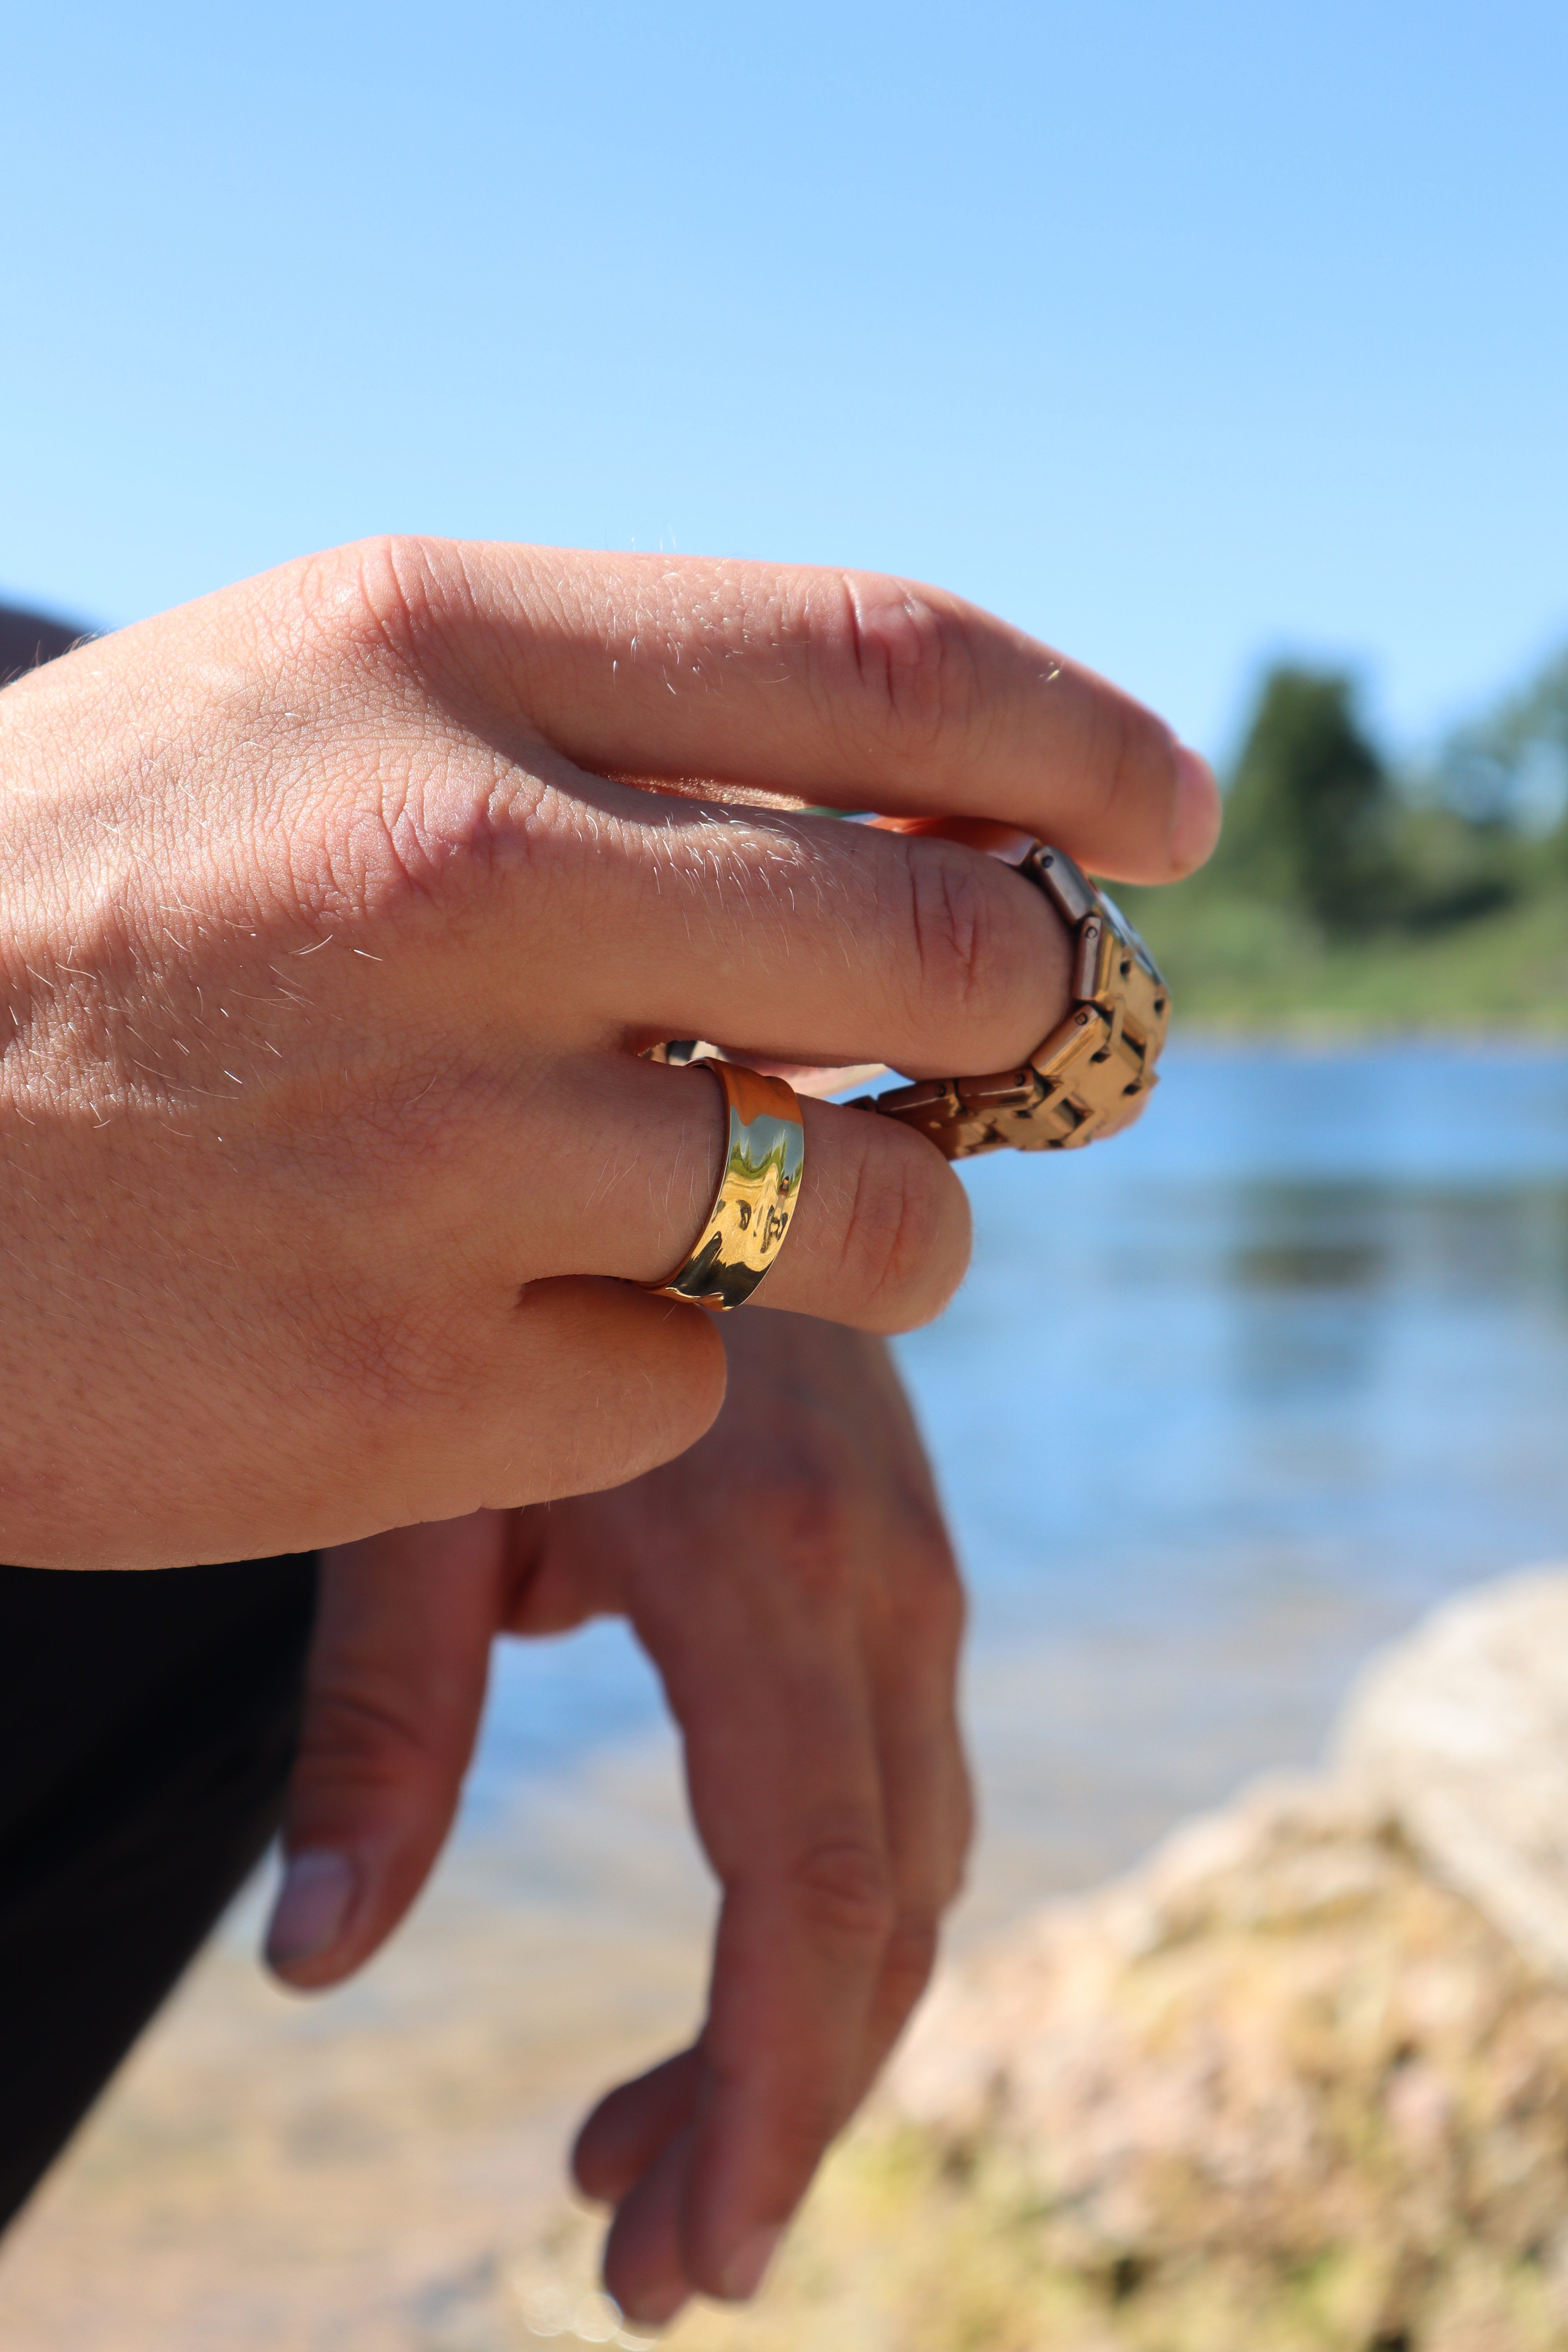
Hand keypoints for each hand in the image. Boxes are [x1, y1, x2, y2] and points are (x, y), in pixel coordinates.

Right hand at [0, 540, 1215, 1565]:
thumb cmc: (76, 911)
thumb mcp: (310, 712)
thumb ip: (604, 730)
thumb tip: (927, 806)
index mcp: (438, 659)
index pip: (890, 671)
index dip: (1079, 742)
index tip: (1168, 814)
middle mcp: (460, 883)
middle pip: (946, 954)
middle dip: (1033, 1017)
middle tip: (1014, 1048)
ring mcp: (442, 1154)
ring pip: (874, 1221)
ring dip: (879, 1228)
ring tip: (755, 1205)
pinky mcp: (413, 1391)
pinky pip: (687, 1381)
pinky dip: (638, 1357)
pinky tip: (487, 1321)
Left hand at [265, 1309, 969, 2327]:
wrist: (694, 1142)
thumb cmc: (511, 1303)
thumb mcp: (416, 1503)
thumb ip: (382, 1726)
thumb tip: (315, 1967)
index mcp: (766, 1571)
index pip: (812, 1895)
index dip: (764, 2098)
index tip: (688, 2258)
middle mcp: (883, 1587)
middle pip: (877, 1920)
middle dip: (775, 2115)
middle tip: (641, 2265)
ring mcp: (919, 1581)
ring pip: (910, 1877)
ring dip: (802, 2041)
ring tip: (638, 2157)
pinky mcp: (912, 1581)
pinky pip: (903, 1801)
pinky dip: (829, 1933)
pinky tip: (724, 2004)